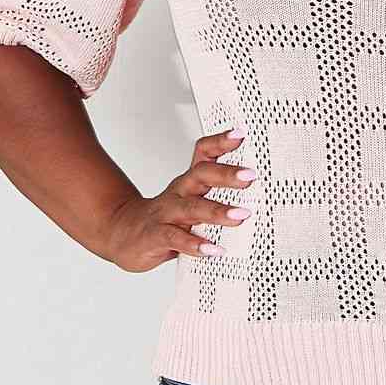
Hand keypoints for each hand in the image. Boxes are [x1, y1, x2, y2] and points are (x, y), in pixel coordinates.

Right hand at [106, 126, 256, 272]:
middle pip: (201, 175)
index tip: (241, 135)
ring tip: (241, 216)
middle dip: (226, 174)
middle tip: (250, 176)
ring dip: (217, 211)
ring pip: (192, 208)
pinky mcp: (156, 236)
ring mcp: (166, 213)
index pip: (203, 153)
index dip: (220, 142)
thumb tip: (263, 195)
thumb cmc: (166, 218)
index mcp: (189, 182)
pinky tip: (213, 250)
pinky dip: (195, 244)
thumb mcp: (192, 201)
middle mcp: (179, 192)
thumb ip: (219, 196)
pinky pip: (176, 238)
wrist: (122, 234)